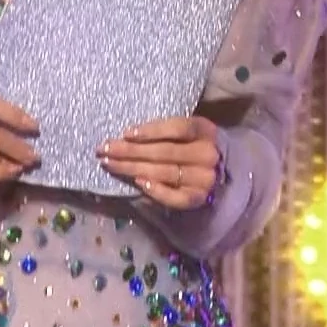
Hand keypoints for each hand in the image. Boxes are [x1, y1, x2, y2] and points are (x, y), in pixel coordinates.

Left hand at [96, 116, 220, 208]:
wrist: (222, 173)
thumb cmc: (191, 146)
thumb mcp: (184, 131)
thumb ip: (163, 132)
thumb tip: (126, 136)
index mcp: (205, 130)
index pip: (178, 127)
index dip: (151, 130)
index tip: (125, 133)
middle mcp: (208, 154)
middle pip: (165, 151)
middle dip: (130, 150)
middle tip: (103, 149)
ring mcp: (206, 178)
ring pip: (165, 172)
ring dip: (133, 168)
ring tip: (109, 164)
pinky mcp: (200, 198)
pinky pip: (177, 198)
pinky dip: (157, 191)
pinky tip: (138, 183)